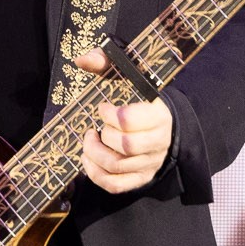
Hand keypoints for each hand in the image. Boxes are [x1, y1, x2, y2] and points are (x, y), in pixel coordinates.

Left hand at [74, 47, 172, 192]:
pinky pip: (116, 185)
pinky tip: (89, 160)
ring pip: (117, 166)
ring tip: (88, 142)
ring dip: (94, 155)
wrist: (162, 123)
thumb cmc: (139, 97)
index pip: (130, 120)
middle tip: (93, 129)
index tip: (102, 108)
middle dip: (102, 138)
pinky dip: (96, 175)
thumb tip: (81, 60)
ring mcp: (150, 162)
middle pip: (125, 146)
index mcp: (159, 115)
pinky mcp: (141, 178)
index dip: (108, 115)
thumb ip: (105, 62)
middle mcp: (159, 141)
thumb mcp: (127, 75)